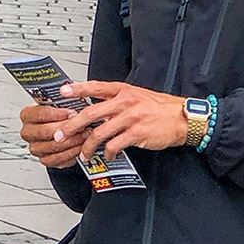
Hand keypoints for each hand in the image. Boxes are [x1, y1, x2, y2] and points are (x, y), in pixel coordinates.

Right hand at [20, 104, 87, 168]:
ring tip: (84, 135)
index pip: (40, 113)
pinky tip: (80, 147)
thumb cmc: (57, 116)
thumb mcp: (57, 104)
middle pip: (46, 131)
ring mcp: (35, 147)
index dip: (58, 114)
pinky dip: (71, 153)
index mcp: (27, 115)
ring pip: (53, 146)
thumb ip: (61, 103)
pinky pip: (57, 159)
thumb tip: (73, 96)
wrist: (58, 131)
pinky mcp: (44, 159)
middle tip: (81, 125)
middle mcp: (28, 132)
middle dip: (66, 128)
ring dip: (72, 141)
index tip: (72, 113)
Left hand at [53, 82, 186, 161]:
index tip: (62, 92)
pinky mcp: (136, 134)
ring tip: (83, 154)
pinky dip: (108, 153)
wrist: (182, 118)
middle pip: (90, 113)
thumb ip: (116, 99)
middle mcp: (124, 102)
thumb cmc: (159, 107)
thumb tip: (95, 106)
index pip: (95, 87)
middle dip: (72, 125)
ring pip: (99, 133)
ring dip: (88, 146)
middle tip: (61, 134)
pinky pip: (115, 145)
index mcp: (122, 90)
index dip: (77, 89)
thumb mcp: (136, 95)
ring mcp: (130, 118)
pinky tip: (108, 156)